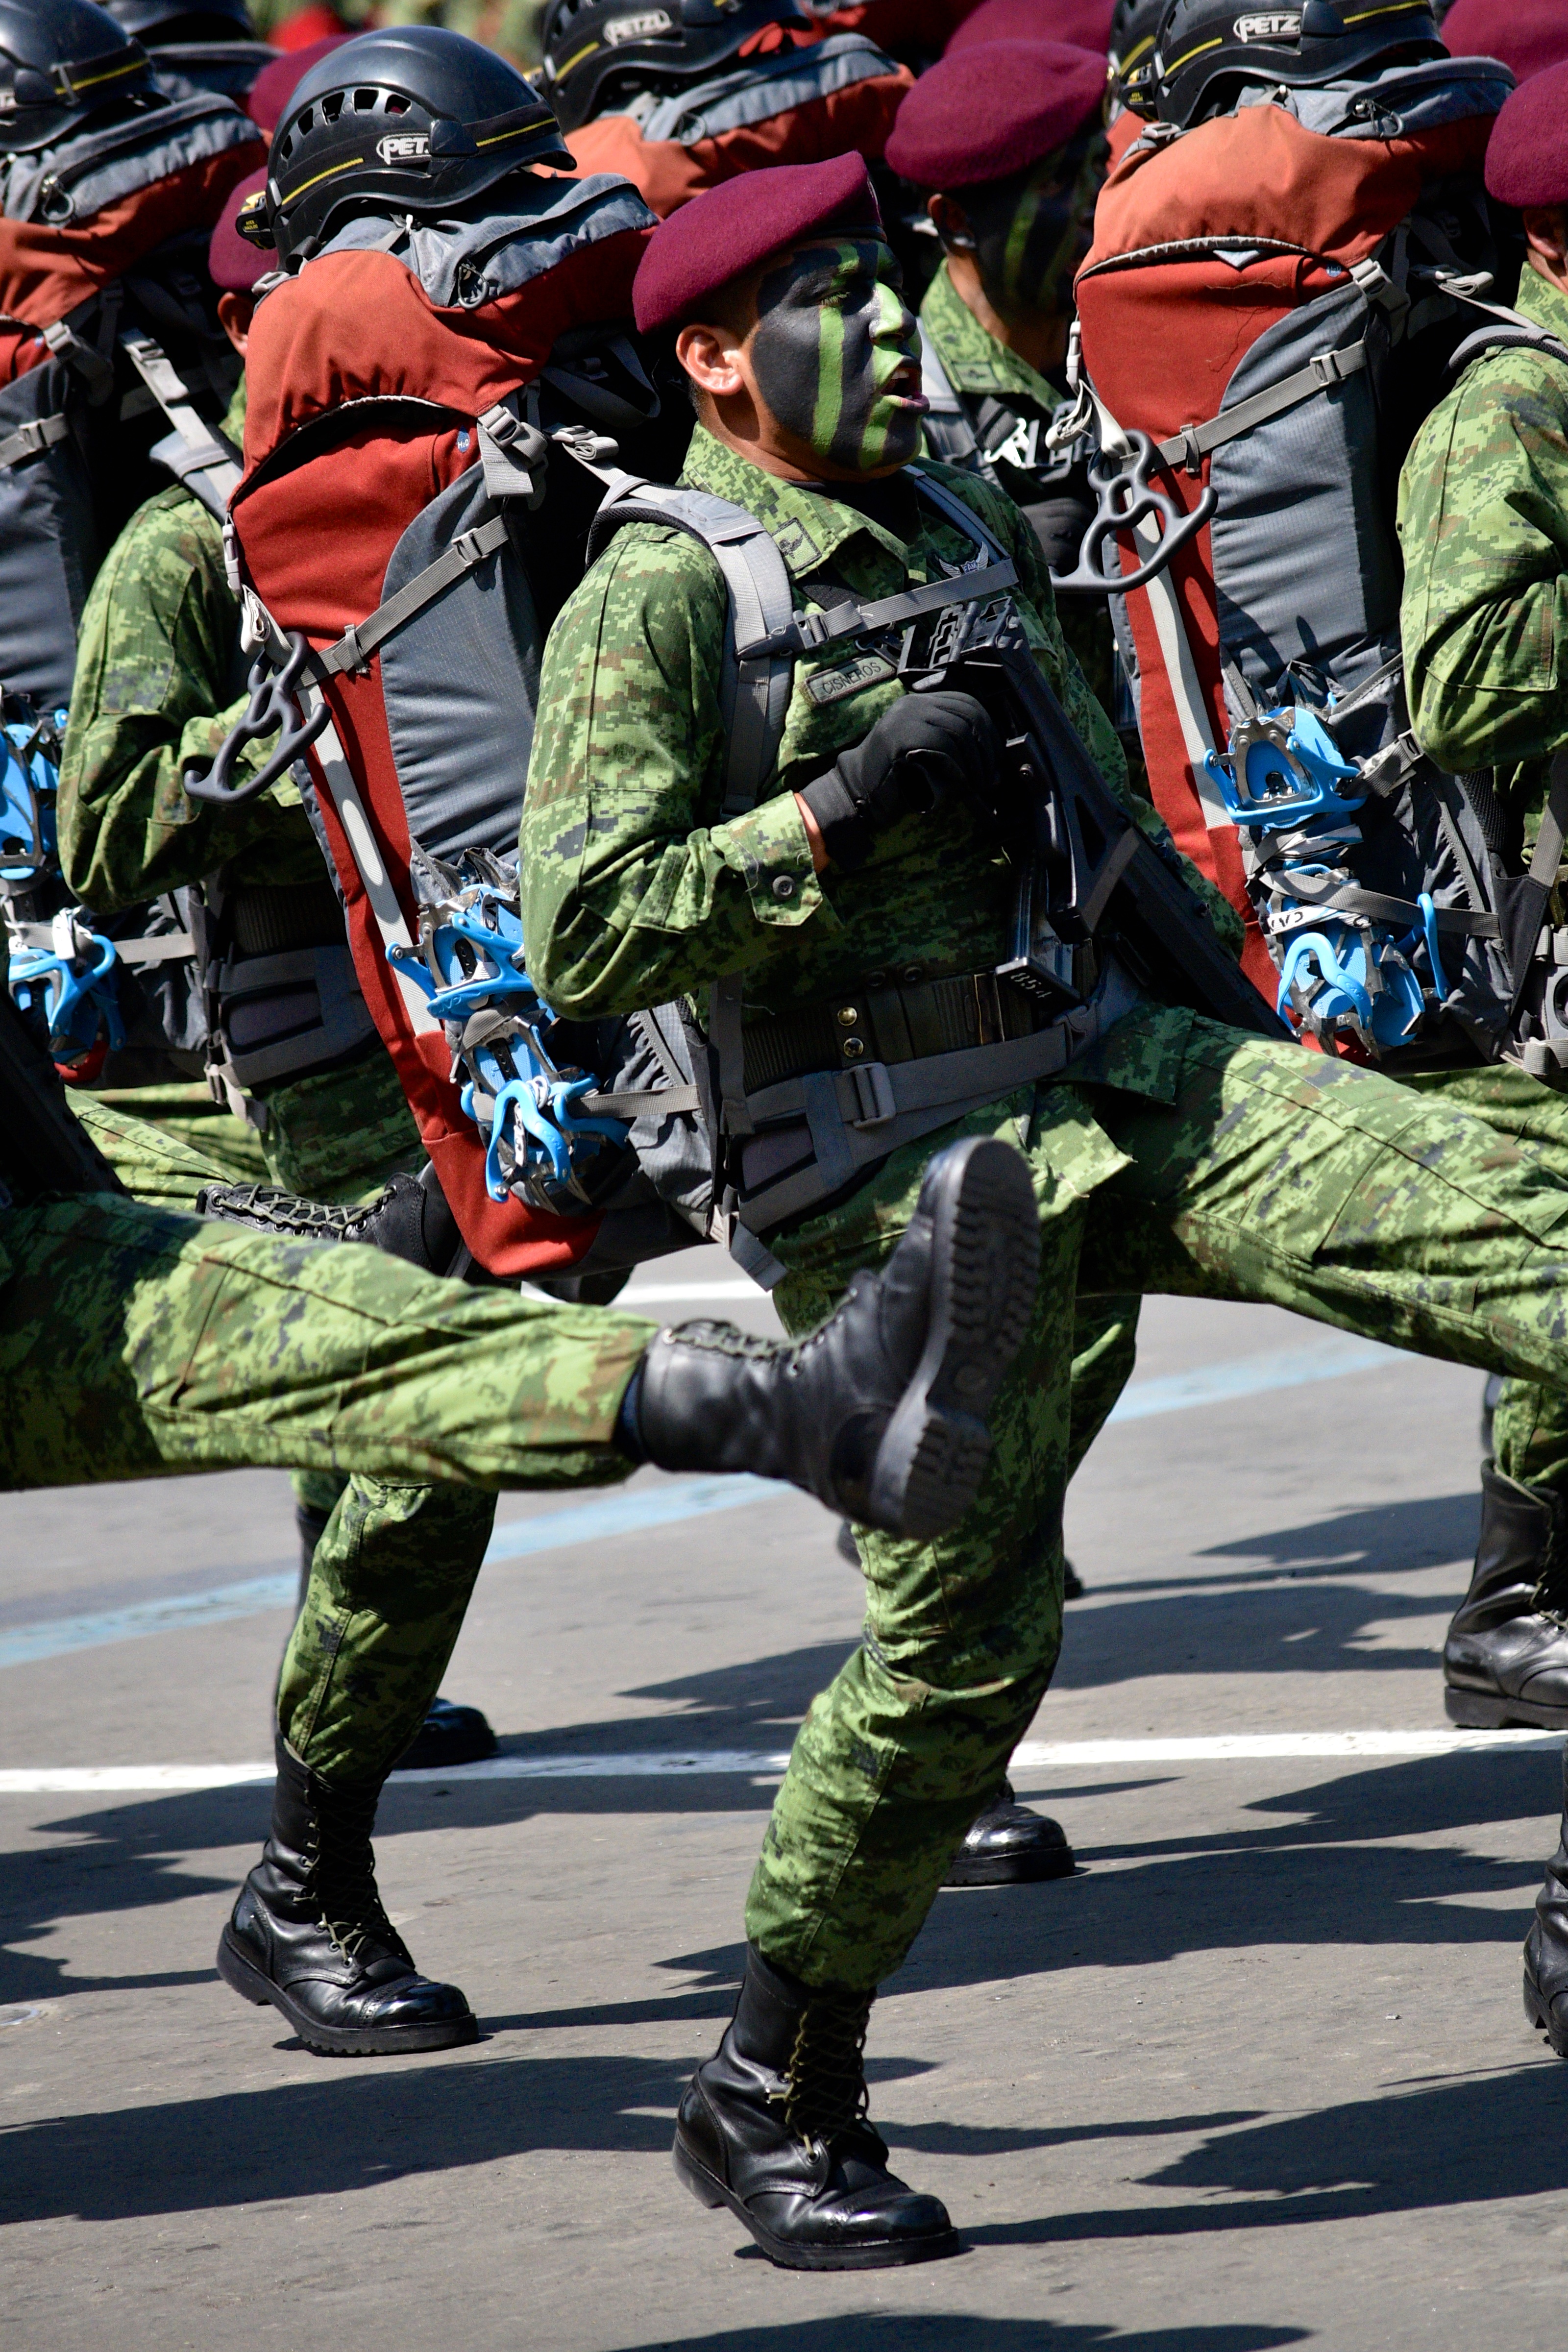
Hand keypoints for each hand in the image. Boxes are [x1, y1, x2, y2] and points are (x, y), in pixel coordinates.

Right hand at [795, 689, 1001, 870]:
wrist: (857, 791)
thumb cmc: (896, 778)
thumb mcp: (926, 749)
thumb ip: (950, 740)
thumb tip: (994, 752)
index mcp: (919, 702)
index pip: (967, 703)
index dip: (989, 730)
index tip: (996, 756)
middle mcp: (913, 704)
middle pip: (967, 715)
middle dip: (987, 748)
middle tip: (990, 776)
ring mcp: (905, 718)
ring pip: (958, 731)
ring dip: (975, 762)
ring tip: (978, 784)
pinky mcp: (901, 737)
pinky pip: (942, 747)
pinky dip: (958, 767)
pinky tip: (961, 784)